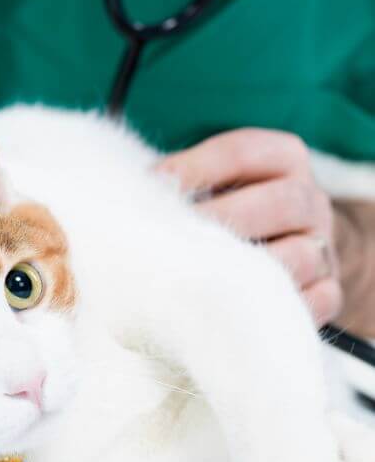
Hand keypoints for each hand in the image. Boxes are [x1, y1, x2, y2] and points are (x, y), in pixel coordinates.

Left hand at [156, 128, 340, 326]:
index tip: (154, 185)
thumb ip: (181, 182)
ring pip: (300, 256)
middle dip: (222, 219)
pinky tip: (233, 309)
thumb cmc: (227, 211)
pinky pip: (315, 301)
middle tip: (174, 238)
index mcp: (284, 159)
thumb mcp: (210, 183)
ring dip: (247, 269)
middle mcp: (311, 200)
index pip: (244, 151)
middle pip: (282, 201)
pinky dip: (276, 307)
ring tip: (198, 278)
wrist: (282, 248)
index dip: (196, 166)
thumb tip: (132, 193)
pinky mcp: (330, 292)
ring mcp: (324, 248)